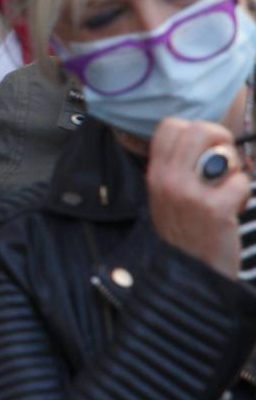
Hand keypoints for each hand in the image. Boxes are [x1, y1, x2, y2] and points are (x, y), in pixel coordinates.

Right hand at [147, 118, 249, 279]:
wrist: (190, 273)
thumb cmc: (186, 232)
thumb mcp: (166, 197)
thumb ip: (178, 168)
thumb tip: (209, 142)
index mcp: (155, 173)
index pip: (171, 126)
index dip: (195, 131)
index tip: (204, 150)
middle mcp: (168, 179)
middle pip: (200, 129)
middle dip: (221, 140)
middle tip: (224, 164)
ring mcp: (190, 194)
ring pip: (225, 154)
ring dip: (234, 170)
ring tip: (226, 191)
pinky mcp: (214, 209)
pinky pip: (242, 182)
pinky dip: (243, 194)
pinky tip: (232, 210)